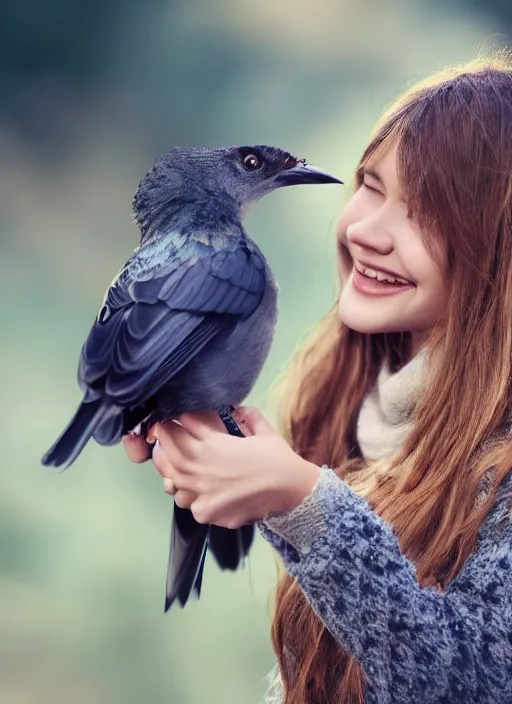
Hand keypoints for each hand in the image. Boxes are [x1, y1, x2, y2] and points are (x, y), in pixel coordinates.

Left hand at [123, 408, 320, 528]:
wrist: (291, 491)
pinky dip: (186, 494)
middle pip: (169, 446)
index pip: (184, 422)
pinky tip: (193, 488)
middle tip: (164, 431)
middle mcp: (201, 465)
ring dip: (169, 466)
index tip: (180, 415)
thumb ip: (247, 416)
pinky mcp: (205, 511)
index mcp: (213, 443)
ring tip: (172, 459)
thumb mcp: (264, 430)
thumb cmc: (277, 459)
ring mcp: (200, 490)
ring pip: (170, 476)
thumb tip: (236, 410)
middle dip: (165, 435)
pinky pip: (186, 501)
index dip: (181, 416)